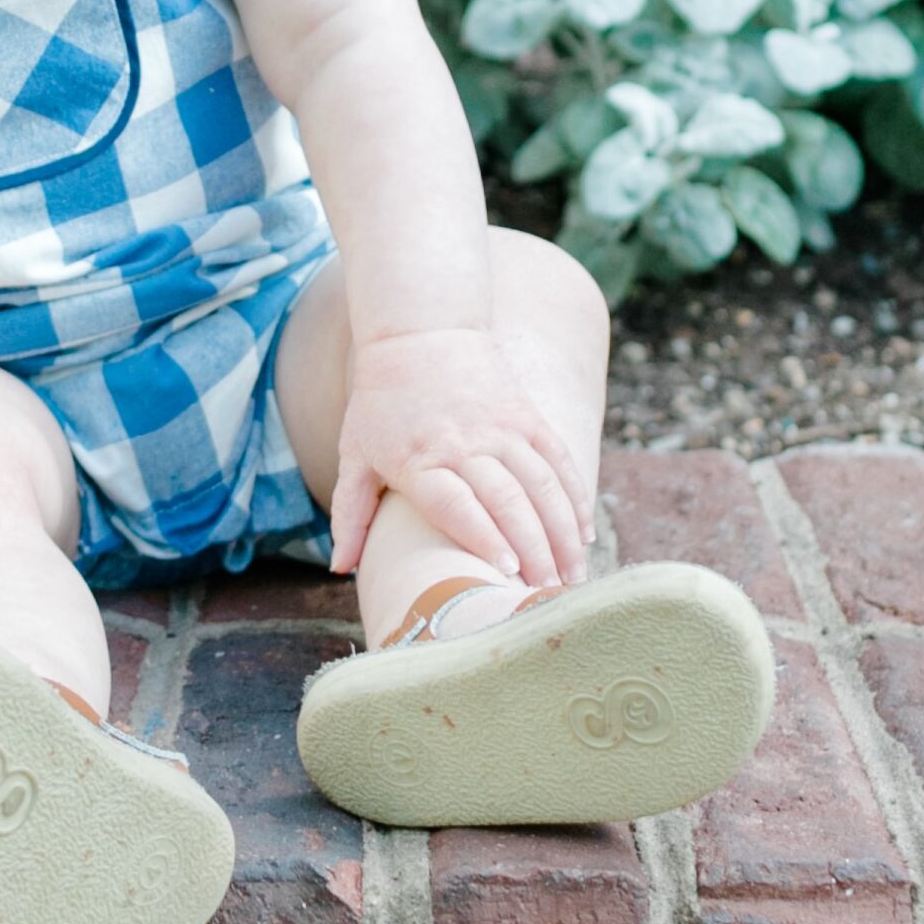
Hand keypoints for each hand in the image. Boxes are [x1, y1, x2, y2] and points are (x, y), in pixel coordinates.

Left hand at [328, 325, 589, 591]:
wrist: (420, 330)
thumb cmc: (381, 402)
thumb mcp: (355, 453)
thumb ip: (350, 514)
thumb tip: (339, 568)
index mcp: (419, 459)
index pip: (456, 504)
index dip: (483, 537)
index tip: (505, 571)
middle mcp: (464, 444)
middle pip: (507, 501)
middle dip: (532, 551)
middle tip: (545, 593)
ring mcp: (501, 428)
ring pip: (542, 486)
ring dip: (561, 533)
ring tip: (571, 578)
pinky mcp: (527, 415)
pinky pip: (558, 461)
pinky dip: (575, 498)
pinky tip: (584, 534)